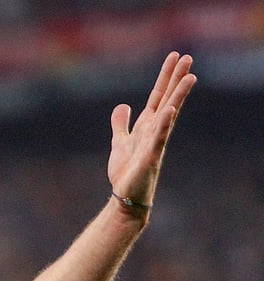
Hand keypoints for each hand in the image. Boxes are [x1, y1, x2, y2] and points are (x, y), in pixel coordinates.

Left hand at [107, 52, 195, 208]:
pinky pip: (158, 138)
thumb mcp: (119, 142)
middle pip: (167, 99)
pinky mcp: (150, 157)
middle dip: (176, 79)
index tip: (175, 57)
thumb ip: (121, 124)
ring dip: (178, 96)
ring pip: (168, 115)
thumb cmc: (126, 171)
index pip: (158, 96)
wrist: (126, 196)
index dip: (166, 77)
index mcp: (146, 125)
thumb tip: (123, 105)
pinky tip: (170, 111)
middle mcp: (154, 130)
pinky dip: (164, 125)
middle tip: (188, 57)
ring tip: (190, 77)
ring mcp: (154, 142)